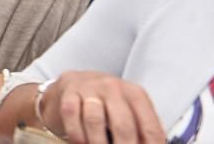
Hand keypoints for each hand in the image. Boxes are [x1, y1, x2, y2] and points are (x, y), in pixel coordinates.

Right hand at [39, 72, 163, 143]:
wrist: (76, 82)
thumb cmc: (108, 103)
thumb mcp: (130, 111)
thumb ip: (142, 131)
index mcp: (135, 95)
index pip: (150, 129)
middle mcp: (113, 88)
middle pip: (123, 125)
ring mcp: (89, 88)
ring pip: (95, 120)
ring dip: (98, 143)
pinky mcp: (68, 92)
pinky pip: (71, 115)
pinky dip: (77, 135)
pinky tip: (81, 143)